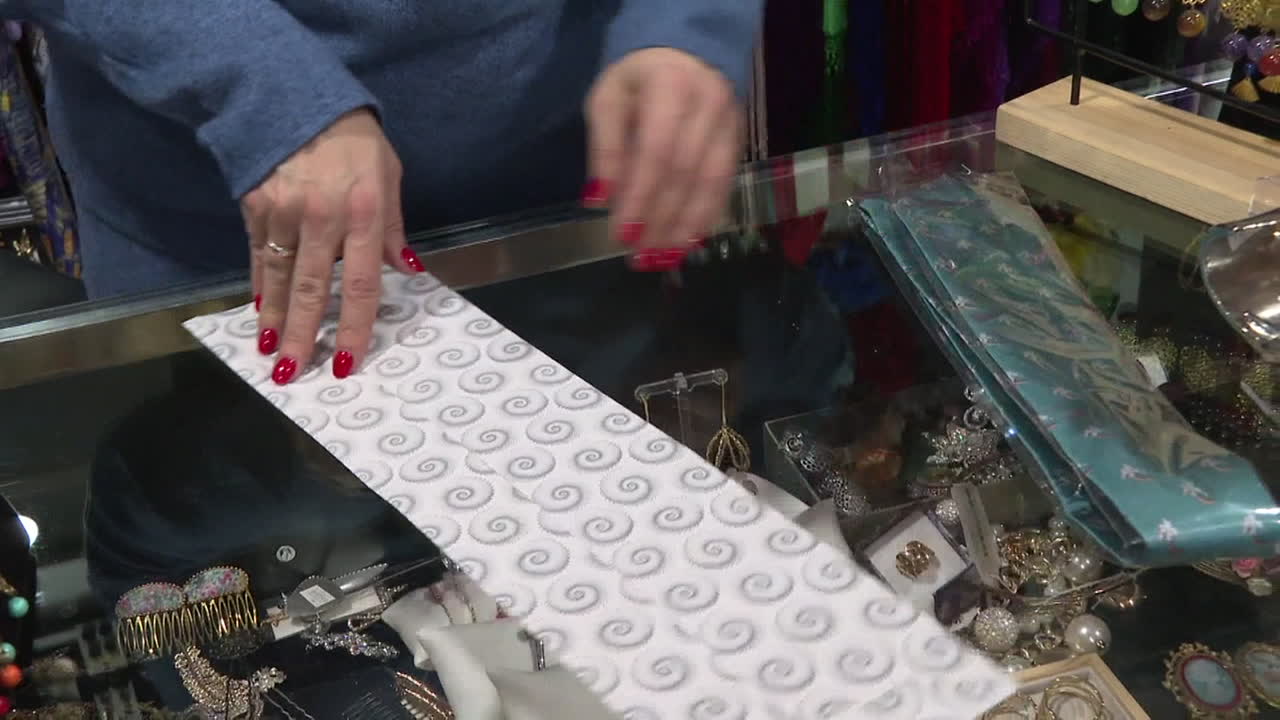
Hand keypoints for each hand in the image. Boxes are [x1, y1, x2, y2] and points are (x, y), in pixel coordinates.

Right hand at [243, 109, 422, 384]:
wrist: (296, 96)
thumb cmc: (355, 141)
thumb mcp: (389, 176)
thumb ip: (394, 228)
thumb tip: (408, 270)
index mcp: (365, 213)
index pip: (362, 283)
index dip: (353, 325)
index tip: (346, 360)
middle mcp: (323, 218)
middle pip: (311, 290)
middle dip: (301, 336)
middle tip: (293, 375)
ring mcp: (284, 212)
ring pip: (277, 278)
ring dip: (272, 321)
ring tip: (268, 355)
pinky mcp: (255, 206)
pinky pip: (257, 256)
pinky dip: (257, 287)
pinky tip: (256, 313)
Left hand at [583, 48, 742, 270]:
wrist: (689, 49)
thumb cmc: (638, 77)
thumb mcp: (608, 99)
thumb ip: (605, 148)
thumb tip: (600, 200)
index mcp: (671, 87)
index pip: (656, 151)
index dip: (640, 196)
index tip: (622, 234)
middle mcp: (709, 105)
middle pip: (685, 173)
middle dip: (660, 219)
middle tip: (639, 257)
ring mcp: (730, 123)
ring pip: (711, 183)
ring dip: (685, 226)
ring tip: (663, 259)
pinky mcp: (740, 140)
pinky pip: (725, 185)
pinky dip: (705, 216)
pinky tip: (688, 241)